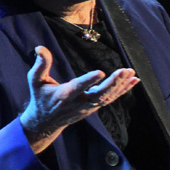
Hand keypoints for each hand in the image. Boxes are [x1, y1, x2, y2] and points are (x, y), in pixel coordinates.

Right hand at [20, 46, 139, 152]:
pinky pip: (111, 99)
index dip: (89, 81)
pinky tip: (134, 80)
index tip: (100, 72)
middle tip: (124, 71)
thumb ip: (40, 65)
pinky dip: (123, 90)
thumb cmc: (41, 98)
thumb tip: (40, 47)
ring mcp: (88, 106)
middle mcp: (79, 102)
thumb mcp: (35, 81)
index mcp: (64, 95)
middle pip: (99, 95)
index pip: (78, 87)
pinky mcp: (94, 107)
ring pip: (107, 98)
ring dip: (121, 86)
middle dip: (112, 84)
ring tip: (131, 73)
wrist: (46, 122)